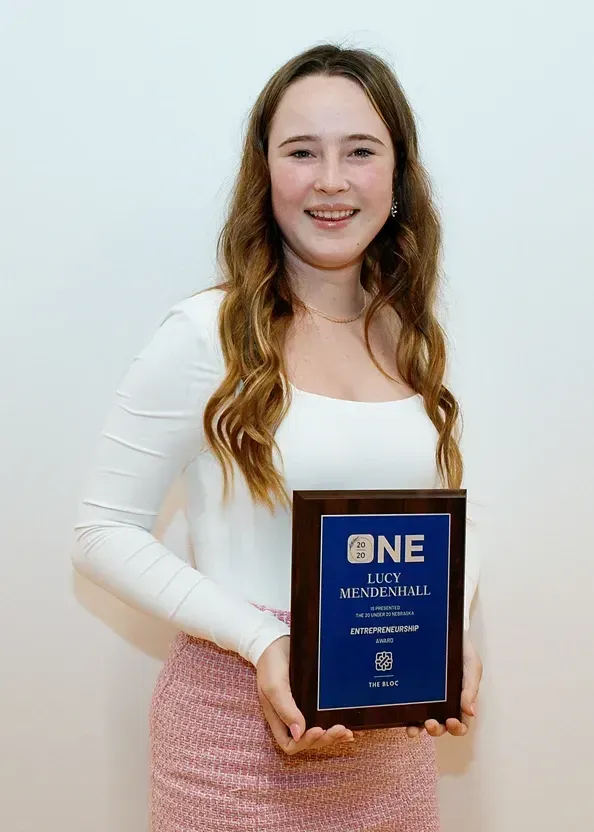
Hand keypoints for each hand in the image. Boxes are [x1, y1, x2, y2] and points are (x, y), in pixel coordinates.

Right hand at [256, 636, 354, 754]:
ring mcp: (303, 709)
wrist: (277, 641)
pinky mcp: (313, 700)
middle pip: (308, 741)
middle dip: (324, 739)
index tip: (318, 730)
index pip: (290, 744)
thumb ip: (284, 709)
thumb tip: (299, 733)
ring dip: (333, 736)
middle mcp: (291, 718)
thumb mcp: (273, 686)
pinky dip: (336, 724)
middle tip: (340, 730)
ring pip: (318, 732)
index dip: (305, 743)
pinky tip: (349, 726)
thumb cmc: (271, 664)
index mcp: (278, 719)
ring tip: (347, 732)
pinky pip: (324, 717)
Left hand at [406, 633, 482, 738]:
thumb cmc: (461, 648)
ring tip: (414, 729)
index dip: (457, 728)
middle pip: (441, 725)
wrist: (442, 626)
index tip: (452, 722)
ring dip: (420, 728)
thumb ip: (471, 687)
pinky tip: (402, 719)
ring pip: (423, 720)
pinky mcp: (411, 689)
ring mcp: (426, 696)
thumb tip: (470, 712)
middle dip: (437, 730)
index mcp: (459, 698)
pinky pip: (408, 706)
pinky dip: (406, 717)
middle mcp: (442, 701)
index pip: (460, 721)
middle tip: (432, 724)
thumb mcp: (471, 664)